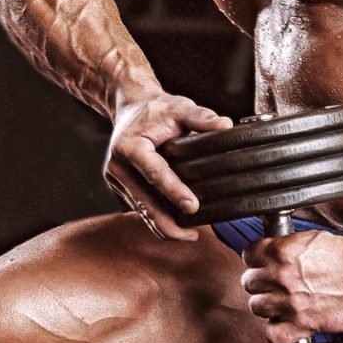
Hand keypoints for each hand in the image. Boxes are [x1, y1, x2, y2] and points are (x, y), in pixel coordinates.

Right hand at [104, 91, 232, 241]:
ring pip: (141, 210)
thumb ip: (201, 117)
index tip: (193, 206)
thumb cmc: (157, 109)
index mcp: (130, 146)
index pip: (154, 172)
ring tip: (189, 235)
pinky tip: (176, 224)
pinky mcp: (121, 188)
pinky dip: (156, 218)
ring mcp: (117, 180)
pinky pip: (140, 207)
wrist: (131, 108)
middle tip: (193, 235)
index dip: (174, 191)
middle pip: (144, 202)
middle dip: (168, 223)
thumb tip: (226, 126)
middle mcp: (118, 166)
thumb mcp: (180, 107)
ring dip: (163, 225)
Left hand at [241, 231, 342, 342]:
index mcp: (283, 251)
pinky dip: (274, 329)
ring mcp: (290, 302)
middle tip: (269, 283)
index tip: (259, 263)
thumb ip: (286, 245)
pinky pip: (271, 333)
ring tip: (277, 302)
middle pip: (249, 282)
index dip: (254, 259)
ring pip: (255, 306)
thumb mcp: (311, 238)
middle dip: (258, 281)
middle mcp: (282, 276)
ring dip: (265, 304)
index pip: (249, 255)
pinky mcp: (302, 324)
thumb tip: (271, 250)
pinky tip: (282, 322)